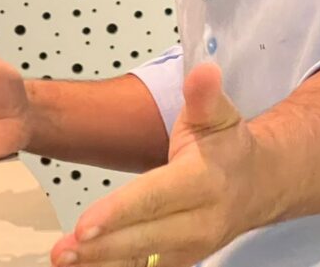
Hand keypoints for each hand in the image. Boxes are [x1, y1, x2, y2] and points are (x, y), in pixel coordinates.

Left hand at [50, 62, 261, 266]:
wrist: (257, 185)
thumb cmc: (228, 147)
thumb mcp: (219, 113)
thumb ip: (204, 95)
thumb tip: (204, 71)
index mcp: (204, 180)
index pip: (155, 198)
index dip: (119, 212)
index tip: (85, 223)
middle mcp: (200, 221)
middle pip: (144, 237)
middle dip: (101, 246)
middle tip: (62, 250)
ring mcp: (191, 248)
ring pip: (142, 262)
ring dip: (101, 264)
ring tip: (64, 261)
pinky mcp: (181, 261)